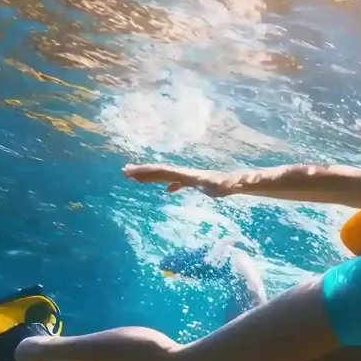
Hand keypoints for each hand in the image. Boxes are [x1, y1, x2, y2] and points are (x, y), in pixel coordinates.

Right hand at [122, 163, 242, 196]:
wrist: (236, 182)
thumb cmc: (230, 184)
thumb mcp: (226, 184)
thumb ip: (225, 182)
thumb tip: (232, 179)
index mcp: (188, 174)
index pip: (164, 171)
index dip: (149, 171)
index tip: (134, 172)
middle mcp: (186, 173)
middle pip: (160, 171)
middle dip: (142, 172)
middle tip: (124, 172)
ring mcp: (188, 177)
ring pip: (165, 175)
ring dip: (150, 176)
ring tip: (134, 177)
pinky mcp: (193, 182)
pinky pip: (176, 182)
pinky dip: (168, 184)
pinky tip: (166, 190)